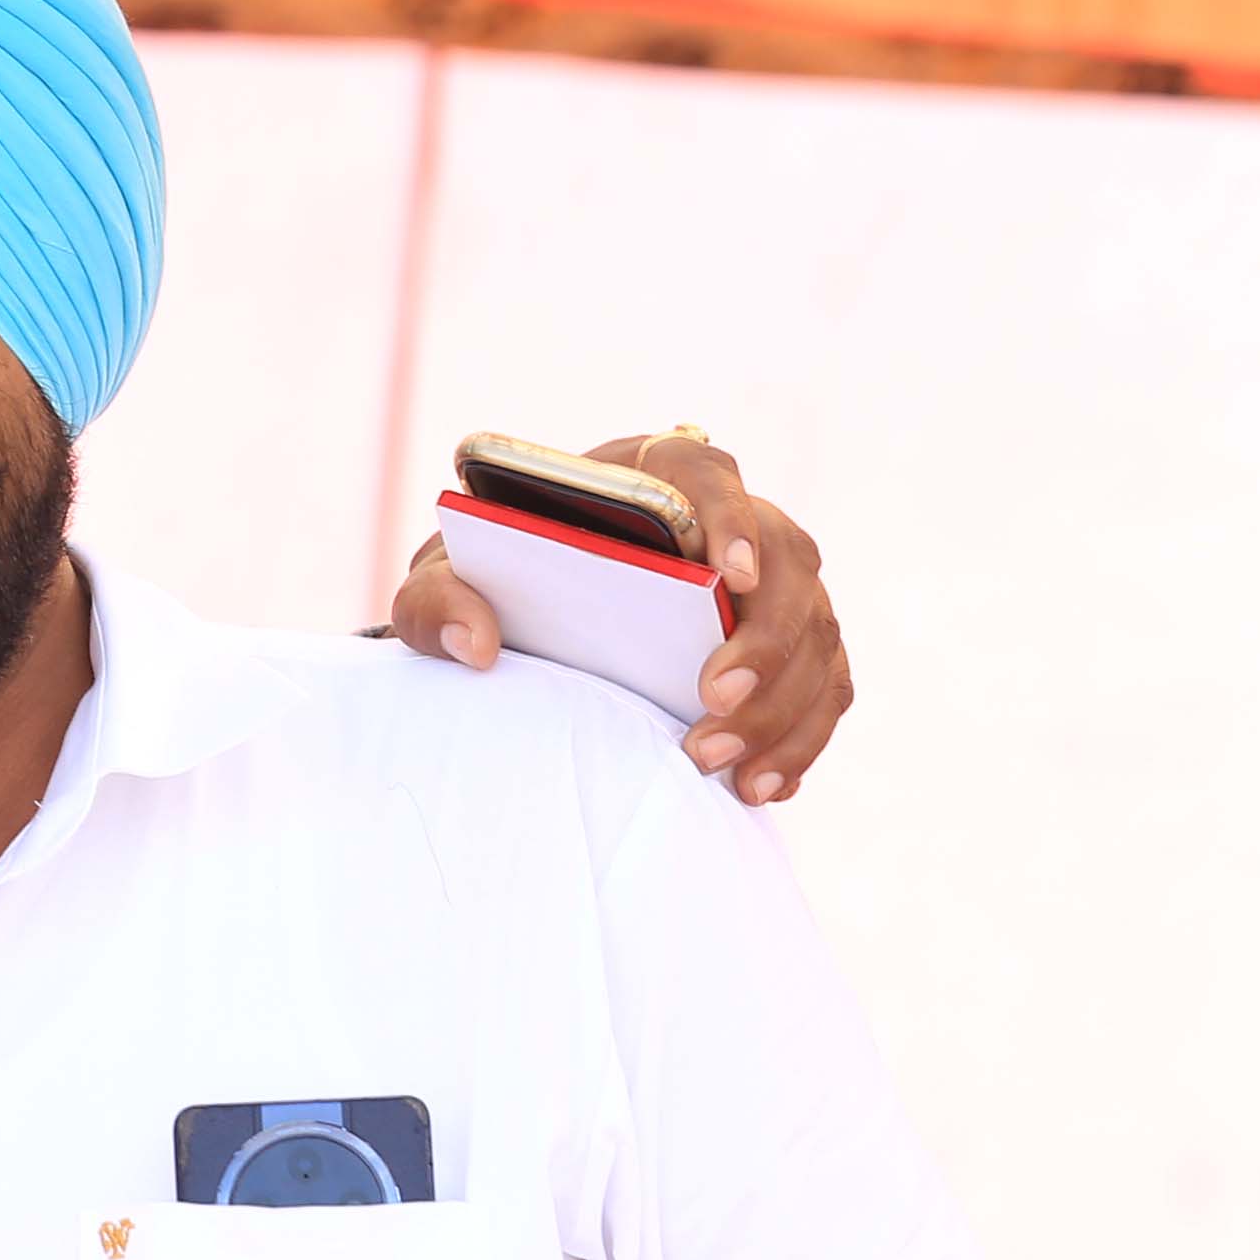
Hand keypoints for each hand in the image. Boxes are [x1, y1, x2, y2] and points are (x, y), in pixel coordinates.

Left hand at [381, 428, 852, 803]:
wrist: (529, 609)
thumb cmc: (493, 578)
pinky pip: (822, 688)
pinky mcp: (790, 646)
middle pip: (786, 565)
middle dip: (764, 640)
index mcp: (652, 475)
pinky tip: (760, 787)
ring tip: (723, 767)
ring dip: (783, 706)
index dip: (731, 516)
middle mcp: (734, 519)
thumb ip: (437, 601)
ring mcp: (773, 584)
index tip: (729, 573)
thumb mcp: (440, 582)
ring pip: (815, 635)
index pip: (705, 472)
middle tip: (712, 703)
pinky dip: (799, 739)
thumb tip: (476, 645)